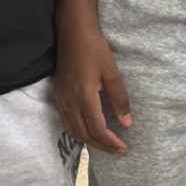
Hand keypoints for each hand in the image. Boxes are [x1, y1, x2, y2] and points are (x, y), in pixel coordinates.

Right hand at [54, 20, 130, 156]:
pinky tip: (89, 132)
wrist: (72, 34)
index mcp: (84, 97)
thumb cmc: (94, 49)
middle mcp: (69, 102)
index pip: (97, 129)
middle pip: (84, 134)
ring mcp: (62, 100)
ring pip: (73, 131)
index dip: (110, 142)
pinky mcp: (59, 96)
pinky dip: (78, 132)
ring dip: (90, 142)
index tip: (123, 149)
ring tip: (106, 145)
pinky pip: (67, 123)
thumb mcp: (111, 72)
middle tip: (118, 151)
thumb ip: (119, 99)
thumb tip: (127, 123)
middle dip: (102, 146)